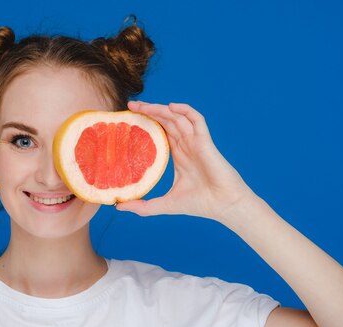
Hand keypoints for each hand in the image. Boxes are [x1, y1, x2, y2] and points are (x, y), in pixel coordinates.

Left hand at [115, 101, 257, 220]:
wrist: (223, 205)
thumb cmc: (199, 205)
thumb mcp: (164, 205)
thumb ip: (142, 206)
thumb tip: (118, 206)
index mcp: (179, 156)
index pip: (161, 133)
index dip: (147, 124)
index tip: (130, 120)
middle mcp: (187, 146)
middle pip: (166, 121)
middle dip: (150, 111)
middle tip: (131, 106)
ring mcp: (196, 142)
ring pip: (177, 118)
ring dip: (161, 109)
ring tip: (143, 105)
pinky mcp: (205, 142)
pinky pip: (196, 120)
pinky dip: (186, 110)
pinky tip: (171, 106)